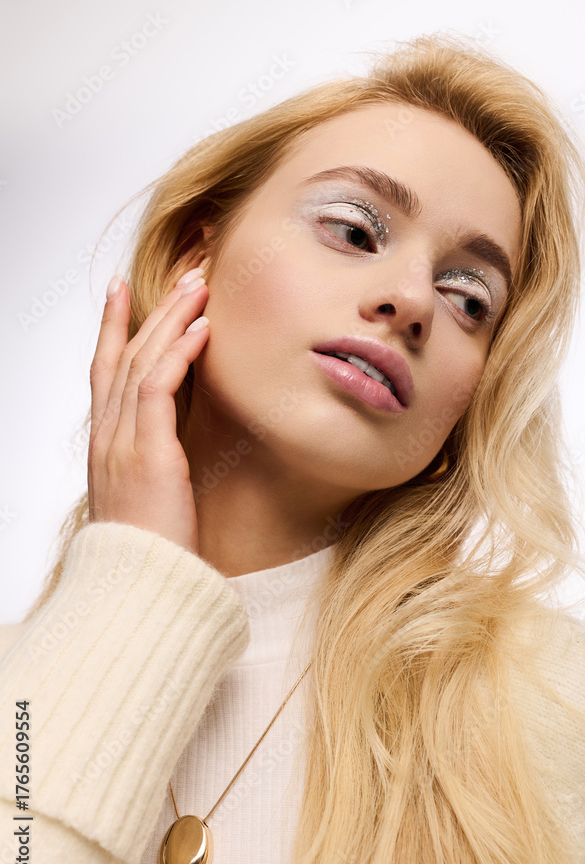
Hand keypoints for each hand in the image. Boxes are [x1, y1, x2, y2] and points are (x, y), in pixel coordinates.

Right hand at [87, 264, 210, 553]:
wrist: (140, 589)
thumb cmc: (150, 551)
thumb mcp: (146, 499)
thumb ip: (152, 464)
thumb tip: (172, 448)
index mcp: (105, 445)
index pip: (103, 371)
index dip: (113, 327)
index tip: (122, 290)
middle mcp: (107, 436)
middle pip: (124, 355)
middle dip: (153, 309)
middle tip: (183, 274)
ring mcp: (122, 441)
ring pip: (141, 360)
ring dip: (171, 318)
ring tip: (200, 286)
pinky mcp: (147, 451)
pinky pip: (158, 386)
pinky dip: (179, 352)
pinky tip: (202, 329)